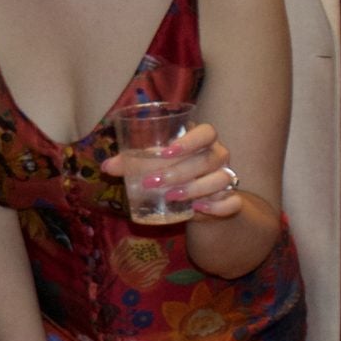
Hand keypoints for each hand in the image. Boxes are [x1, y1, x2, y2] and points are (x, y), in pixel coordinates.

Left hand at [100, 124, 248, 220]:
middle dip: (180, 170)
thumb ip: (133, 163)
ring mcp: (227, 177)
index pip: (206, 131)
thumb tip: (107, 166)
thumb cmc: (174, 171)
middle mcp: (218, 156)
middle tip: (153, 181)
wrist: (198, 200)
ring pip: (222, 179)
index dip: (190, 140)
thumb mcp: (154, 165)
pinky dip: (218, 206)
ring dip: (196, 188)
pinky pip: (233, 202)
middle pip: (208, 159)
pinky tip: (199, 209)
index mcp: (202, 140)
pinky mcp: (231, 200)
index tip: (167, 151)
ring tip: (170, 196)